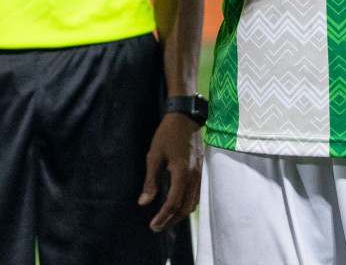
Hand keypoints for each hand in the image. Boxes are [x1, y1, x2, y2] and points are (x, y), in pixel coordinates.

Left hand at [141, 112, 201, 231]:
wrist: (186, 118)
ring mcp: (200, 176)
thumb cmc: (167, 135)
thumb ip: (151, 181)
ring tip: (166, 220)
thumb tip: (144, 203)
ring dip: (179, 215)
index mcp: (182, 175)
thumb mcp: (154, 156)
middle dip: (171, 220)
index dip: (163, 217)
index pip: (173, 203)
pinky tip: (178, 206)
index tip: (152, 226)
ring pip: (193, 204)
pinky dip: (187, 205)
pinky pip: (196, 196)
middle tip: (157, 227)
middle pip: (185, 208)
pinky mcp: (201, 172)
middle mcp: (194, 179)